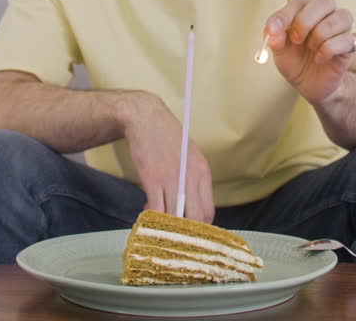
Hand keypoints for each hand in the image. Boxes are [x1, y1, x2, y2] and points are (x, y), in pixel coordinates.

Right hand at [121, 92, 214, 223]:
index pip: (209, 212)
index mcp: (203, 172)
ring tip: (160, 226)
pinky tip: (147, 214)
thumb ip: (193, 181)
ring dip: (166, 226)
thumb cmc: (167, 138)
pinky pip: (155, 208)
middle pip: (195, 219)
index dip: (200, 228)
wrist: (146, 118)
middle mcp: (190, 177)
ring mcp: (171, 179)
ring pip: (174, 217)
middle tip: (175, 236)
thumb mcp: (189, 157)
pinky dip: (151, 216)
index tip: (190, 233)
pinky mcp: (152, 178)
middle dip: (185, 233)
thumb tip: (192, 207)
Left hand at [265, 0, 355, 104]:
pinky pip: (346, 39)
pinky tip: (320, 58)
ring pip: (340, 17)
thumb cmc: (294, 59)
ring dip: (319, 35)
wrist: (308, 84)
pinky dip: (328, 50)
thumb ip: (275, 37)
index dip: (285, 16)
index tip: (273, 32)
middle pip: (325, 0)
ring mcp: (341, 28)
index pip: (299, 3)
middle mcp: (327, 13)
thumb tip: (273, 33)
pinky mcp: (350, 45)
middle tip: (296, 39)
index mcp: (307, 9)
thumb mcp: (279, 49)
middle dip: (306, 20)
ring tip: (311, 48)